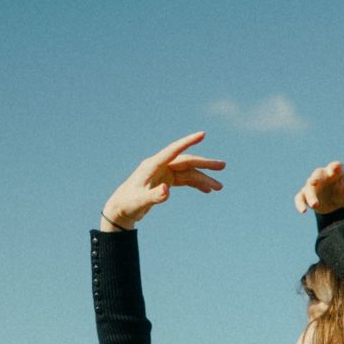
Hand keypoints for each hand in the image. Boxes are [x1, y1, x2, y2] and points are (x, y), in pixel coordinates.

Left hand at [101, 131, 225, 226]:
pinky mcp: (166, 182)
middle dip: (205, 164)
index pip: (174, 151)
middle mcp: (160, 166)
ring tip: (220, 187)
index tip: (202, 134)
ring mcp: (164, 173)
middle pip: (187, 162)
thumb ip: (154, 196)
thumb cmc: (128, 203)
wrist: (121, 209)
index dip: (188, 142)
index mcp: (153, 165)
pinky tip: (207, 190)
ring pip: (189, 173)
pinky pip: (185, 180)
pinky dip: (196, 184)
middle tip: (223, 166)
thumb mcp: (140, 201)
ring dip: (204, 179)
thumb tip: (167, 190)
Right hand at [293, 161, 343, 214]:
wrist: (335, 205)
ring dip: (311, 196)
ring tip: (315, 205)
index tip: (335, 168)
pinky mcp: (305, 195)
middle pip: (317, 175)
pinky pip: (300, 197)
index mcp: (335, 172)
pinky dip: (300, 203)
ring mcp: (312, 185)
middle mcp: (322, 176)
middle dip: (315, 178)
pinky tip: (303, 211)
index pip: (335, 166)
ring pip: (308, 187)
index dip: (335, 167)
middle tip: (314, 182)